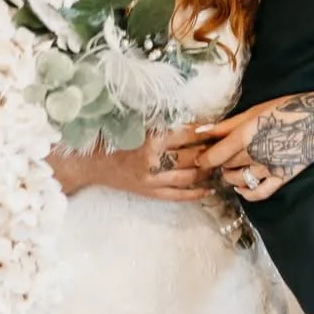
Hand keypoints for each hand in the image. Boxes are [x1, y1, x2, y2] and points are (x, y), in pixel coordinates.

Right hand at [51, 127, 210, 202]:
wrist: (88, 162)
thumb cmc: (110, 137)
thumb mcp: (134, 124)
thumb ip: (159, 122)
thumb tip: (188, 118)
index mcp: (150, 139)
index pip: (186, 134)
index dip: (203, 131)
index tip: (217, 128)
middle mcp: (153, 161)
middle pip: (191, 156)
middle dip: (209, 151)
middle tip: (224, 146)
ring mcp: (152, 180)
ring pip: (189, 176)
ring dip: (207, 170)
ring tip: (221, 164)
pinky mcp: (149, 192)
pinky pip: (178, 195)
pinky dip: (195, 193)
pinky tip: (211, 189)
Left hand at [195, 90, 313, 201]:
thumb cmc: (285, 108)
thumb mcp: (254, 110)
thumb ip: (226, 124)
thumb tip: (200, 131)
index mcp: (247, 134)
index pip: (215, 155)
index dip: (203, 159)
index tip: (199, 158)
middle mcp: (256, 153)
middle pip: (225, 166)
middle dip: (218, 163)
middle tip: (218, 157)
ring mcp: (270, 167)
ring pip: (238, 179)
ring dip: (229, 175)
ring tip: (230, 167)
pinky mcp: (283, 177)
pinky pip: (259, 192)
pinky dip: (246, 193)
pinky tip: (240, 187)